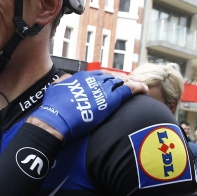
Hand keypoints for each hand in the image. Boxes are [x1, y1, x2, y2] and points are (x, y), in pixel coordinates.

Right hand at [28, 71, 145, 142]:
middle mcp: (94, 80)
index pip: (99, 75)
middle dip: (119, 81)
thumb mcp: (55, 89)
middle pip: (111, 78)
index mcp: (81, 77)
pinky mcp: (110, 100)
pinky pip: (128, 90)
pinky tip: (143, 89)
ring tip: (136, 87)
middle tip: (126, 85)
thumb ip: (63, 82)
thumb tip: (65, 80)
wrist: (56, 120)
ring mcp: (103, 89)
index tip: (111, 84)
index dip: (107, 79)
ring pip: (120, 83)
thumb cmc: (53, 108)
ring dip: (128, 84)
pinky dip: (137, 88)